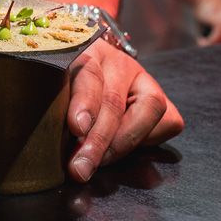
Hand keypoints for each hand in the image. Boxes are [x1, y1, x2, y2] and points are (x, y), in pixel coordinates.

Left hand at [65, 41, 183, 182]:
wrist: (90, 73)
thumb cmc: (65, 87)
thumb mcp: (54, 89)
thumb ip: (55, 107)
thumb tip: (52, 141)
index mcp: (86, 53)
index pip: (89, 74)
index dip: (85, 102)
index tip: (77, 128)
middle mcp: (118, 62)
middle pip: (116, 99)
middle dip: (99, 140)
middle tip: (81, 167)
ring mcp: (144, 79)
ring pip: (151, 107)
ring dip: (124, 143)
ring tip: (101, 162)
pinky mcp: (163, 99)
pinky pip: (167, 121)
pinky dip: (147, 140)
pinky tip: (123, 148)